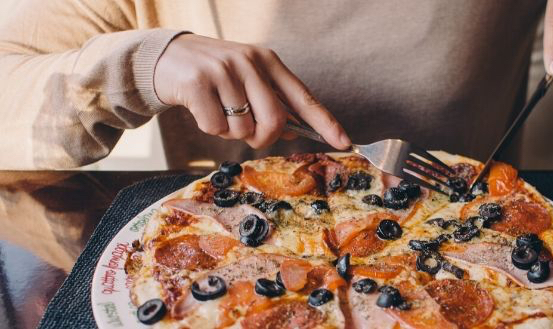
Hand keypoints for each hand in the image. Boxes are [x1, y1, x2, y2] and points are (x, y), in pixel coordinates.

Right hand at [153, 34, 350, 148]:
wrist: (164, 57)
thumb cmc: (213, 73)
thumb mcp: (246, 78)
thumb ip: (270, 102)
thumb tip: (292, 133)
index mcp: (267, 61)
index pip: (303, 97)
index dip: (325, 123)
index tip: (344, 142)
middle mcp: (249, 62)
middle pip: (275, 122)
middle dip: (262, 138)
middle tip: (248, 133)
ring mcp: (223, 71)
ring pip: (242, 129)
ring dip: (230, 132)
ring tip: (218, 109)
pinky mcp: (198, 83)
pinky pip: (215, 128)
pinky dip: (210, 128)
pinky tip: (202, 109)